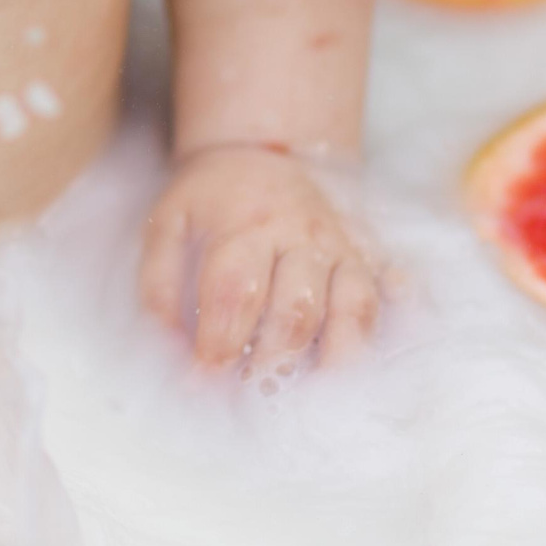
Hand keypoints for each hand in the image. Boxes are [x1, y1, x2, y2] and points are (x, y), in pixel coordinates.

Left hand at [139, 144, 378, 374]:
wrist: (261, 151)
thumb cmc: (210, 198)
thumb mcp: (167, 225)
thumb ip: (159, 286)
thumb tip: (170, 349)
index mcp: (245, 226)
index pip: (235, 291)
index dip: (219, 342)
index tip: (203, 380)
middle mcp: (300, 235)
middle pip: (297, 308)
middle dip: (273, 360)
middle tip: (250, 392)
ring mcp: (339, 247)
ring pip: (352, 307)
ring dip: (331, 359)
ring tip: (308, 395)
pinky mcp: (365, 256)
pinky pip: (385, 296)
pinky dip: (379, 330)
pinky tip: (365, 359)